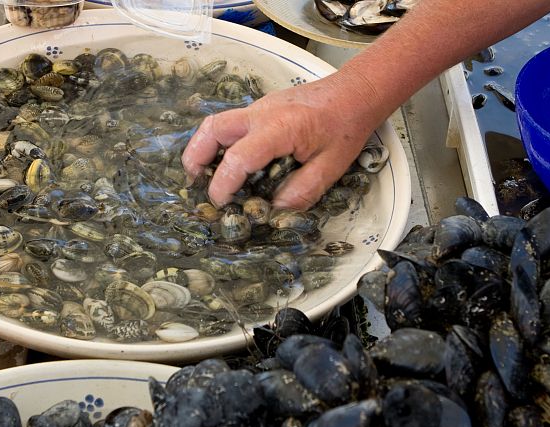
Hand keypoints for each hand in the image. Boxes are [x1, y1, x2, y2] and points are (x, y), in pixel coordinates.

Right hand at [181, 72, 381, 209]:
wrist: (355, 93)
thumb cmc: (345, 128)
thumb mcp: (330, 168)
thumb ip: (301, 191)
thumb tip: (273, 209)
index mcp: (279, 129)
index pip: (239, 158)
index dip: (224, 184)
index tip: (221, 203)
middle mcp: (261, 113)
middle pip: (213, 130)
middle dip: (196, 158)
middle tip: (195, 184)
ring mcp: (259, 107)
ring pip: (217, 122)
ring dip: (204, 147)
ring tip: (204, 174)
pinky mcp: (262, 107)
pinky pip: (232, 122)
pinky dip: (221, 141)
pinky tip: (230, 161)